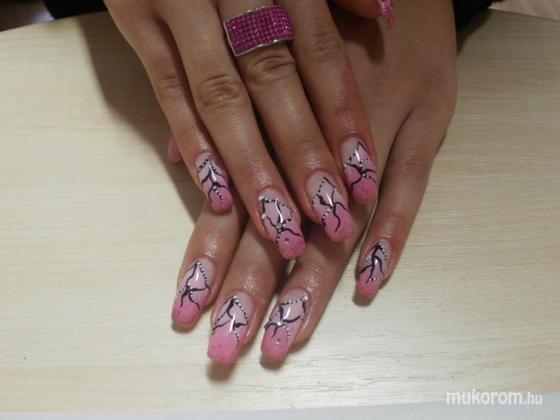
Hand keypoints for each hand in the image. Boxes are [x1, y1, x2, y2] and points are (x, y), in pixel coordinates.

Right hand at [106, 0, 392, 259]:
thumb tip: (384, 13)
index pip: (319, 53)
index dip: (342, 116)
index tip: (363, 176)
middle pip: (272, 83)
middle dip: (302, 154)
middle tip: (329, 216)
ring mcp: (180, 8)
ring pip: (219, 99)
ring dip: (250, 166)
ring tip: (279, 225)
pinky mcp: (137, 22)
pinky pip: (165, 91)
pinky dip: (191, 142)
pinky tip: (216, 194)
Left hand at [171, 0, 456, 363]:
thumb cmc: (314, 17)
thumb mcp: (262, 55)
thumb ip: (225, 115)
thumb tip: (180, 161)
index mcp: (273, 113)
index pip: (236, 203)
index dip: (211, 259)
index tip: (190, 312)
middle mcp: (322, 130)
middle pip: (282, 224)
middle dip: (251, 289)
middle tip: (228, 347)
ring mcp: (381, 124)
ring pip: (344, 217)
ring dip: (313, 283)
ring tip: (285, 336)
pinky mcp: (429, 118)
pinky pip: (413, 186)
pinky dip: (394, 237)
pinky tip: (369, 285)